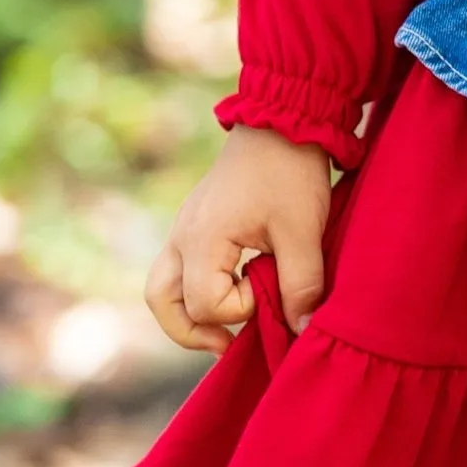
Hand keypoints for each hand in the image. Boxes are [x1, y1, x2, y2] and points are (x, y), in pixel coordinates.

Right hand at [146, 126, 332, 354]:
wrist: (281, 121)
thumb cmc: (290, 173)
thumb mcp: (304, 231)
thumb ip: (301, 284)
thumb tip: (302, 330)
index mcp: (201, 239)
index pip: (205, 303)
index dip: (241, 309)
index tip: (272, 282)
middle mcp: (181, 237)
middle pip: (162, 303)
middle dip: (192, 331)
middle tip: (228, 345)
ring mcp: (183, 230)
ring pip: (162, 288)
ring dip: (188, 315)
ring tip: (224, 331)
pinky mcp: (196, 224)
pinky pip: (179, 270)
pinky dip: (196, 291)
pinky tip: (232, 292)